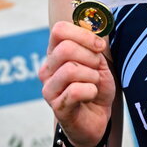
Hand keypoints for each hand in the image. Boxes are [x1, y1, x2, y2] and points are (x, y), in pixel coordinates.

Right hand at [38, 21, 114, 146]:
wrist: (96, 120)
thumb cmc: (95, 88)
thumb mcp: (98, 63)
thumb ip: (93, 46)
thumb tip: (94, 26)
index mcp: (56, 53)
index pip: (59, 30)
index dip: (83, 34)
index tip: (99, 46)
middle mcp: (47, 69)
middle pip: (65, 48)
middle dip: (90, 57)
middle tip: (97, 69)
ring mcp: (49, 88)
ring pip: (71, 69)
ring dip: (92, 76)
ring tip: (94, 84)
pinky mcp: (56, 106)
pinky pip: (76, 90)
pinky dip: (91, 91)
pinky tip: (91, 96)